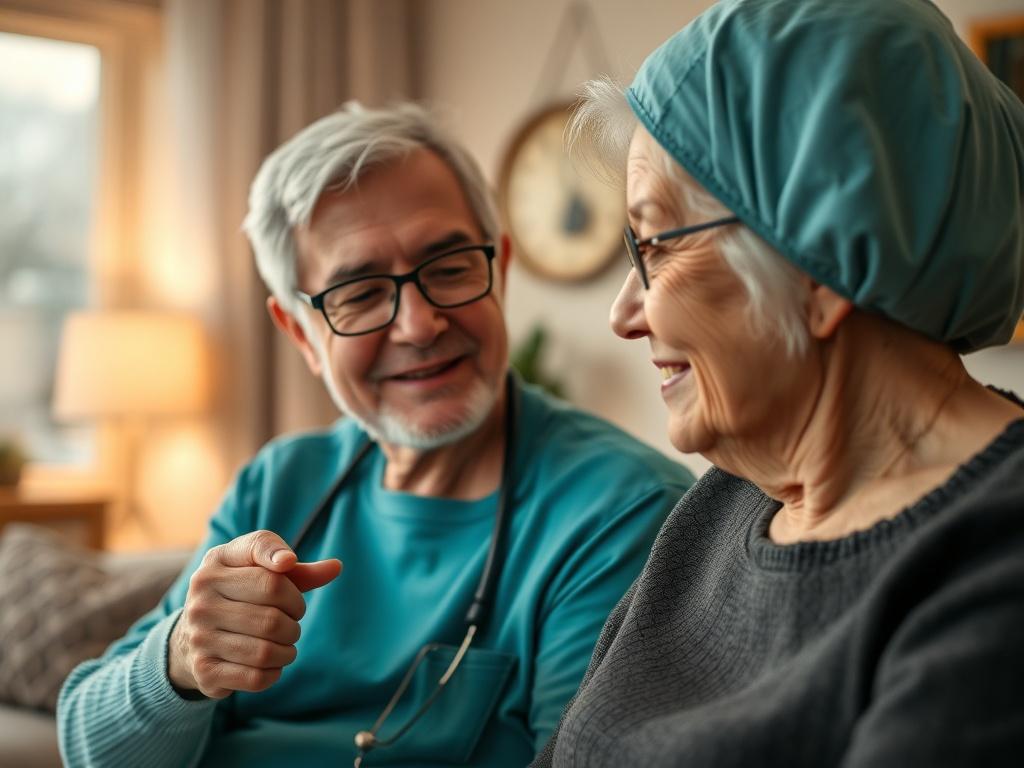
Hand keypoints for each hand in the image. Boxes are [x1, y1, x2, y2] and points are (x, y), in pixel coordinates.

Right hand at [167, 530, 341, 698]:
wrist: (191, 637)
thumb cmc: (239, 594)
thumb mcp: (260, 572)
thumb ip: (297, 570)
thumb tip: (336, 567)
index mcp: (215, 565)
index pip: (269, 575)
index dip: (291, 583)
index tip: (291, 580)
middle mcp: (201, 600)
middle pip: (272, 617)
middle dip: (293, 622)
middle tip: (291, 621)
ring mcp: (199, 637)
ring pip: (265, 651)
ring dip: (287, 650)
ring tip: (285, 643)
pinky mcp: (204, 670)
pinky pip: (257, 677)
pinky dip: (275, 671)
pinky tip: (271, 662)